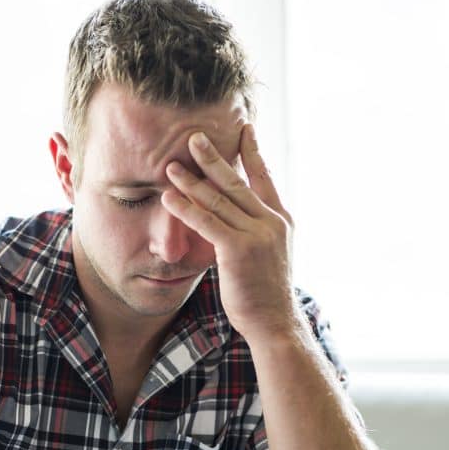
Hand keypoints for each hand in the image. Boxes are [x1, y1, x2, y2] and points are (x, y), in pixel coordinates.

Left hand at [161, 124, 298, 344]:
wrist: (274, 321)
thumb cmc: (265, 292)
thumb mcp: (269, 254)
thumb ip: (255, 230)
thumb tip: (235, 217)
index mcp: (280, 220)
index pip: (264, 177)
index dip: (252, 152)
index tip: (244, 128)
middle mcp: (270, 222)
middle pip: (237, 181)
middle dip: (213, 157)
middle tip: (194, 136)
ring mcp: (256, 234)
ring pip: (218, 199)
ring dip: (191, 180)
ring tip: (171, 165)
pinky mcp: (237, 249)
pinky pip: (206, 222)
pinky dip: (185, 208)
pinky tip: (168, 197)